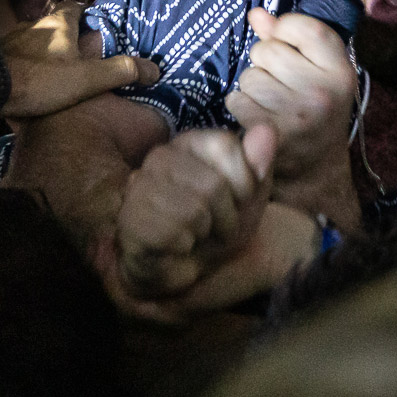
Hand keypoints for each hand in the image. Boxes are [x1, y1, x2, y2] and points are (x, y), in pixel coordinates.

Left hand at [1, 3, 160, 119]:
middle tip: (79, 53)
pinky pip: (15, 58)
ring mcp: (9, 42)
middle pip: (53, 25)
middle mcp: (32, 26)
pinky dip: (24, 65)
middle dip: (65, 36)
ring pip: (33, 41)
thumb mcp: (88, 78)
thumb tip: (155, 69)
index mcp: (58, 24)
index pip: (74, 7)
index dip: (86, 13)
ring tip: (54, 70)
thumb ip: (121, 71)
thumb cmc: (39, 78)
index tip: (95, 24)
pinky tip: (28, 81)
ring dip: (43, 52)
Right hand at [115, 125, 275, 299]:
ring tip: (198, 235)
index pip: (226, 145)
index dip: (244, 182)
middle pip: (213, 184)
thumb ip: (260, 161)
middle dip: (227, 215)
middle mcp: (160, 157)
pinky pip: (174, 234)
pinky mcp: (129, 220)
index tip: (237, 200)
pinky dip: (185, 247)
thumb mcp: (252, 194)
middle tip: (217, 225)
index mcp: (191, 142)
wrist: (190, 267)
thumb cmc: (220, 225)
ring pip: (195, 210)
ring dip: (206, 233)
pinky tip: (178, 246)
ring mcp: (139, 187)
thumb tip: (266, 129)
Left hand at [227, 8, 359, 185]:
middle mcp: (324, 92)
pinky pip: (237, 100)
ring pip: (249, 76)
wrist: (316, 169)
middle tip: (280, 82)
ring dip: (252, 87)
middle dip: (265, 62)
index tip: (284, 40)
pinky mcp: (272, 135)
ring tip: (270, 102)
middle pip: (268, 51)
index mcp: (342, 72)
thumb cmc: (316, 110)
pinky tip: (256, 116)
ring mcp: (298, 115)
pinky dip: (240, 106)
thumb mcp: (317, 72)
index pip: (306, 27)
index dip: (285, 28)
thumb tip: (257, 15)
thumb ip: (289, 38)